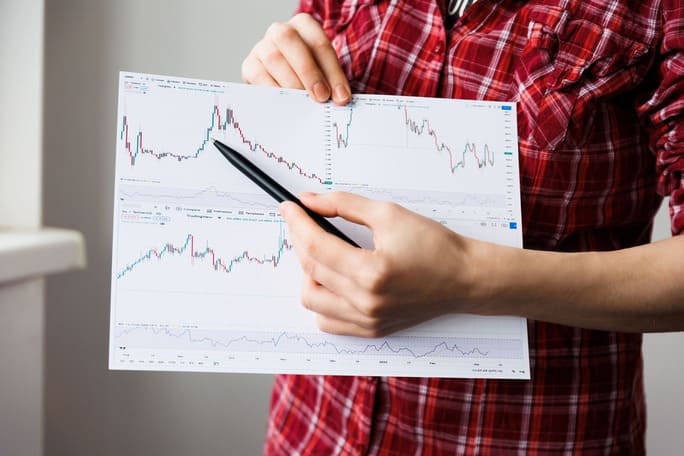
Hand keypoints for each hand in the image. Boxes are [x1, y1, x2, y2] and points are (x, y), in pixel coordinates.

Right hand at [242, 13, 351, 103]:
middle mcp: (280, 31)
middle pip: (290, 41)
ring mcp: (262, 47)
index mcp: (304, 25)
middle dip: (309, 71)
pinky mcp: (250, 66)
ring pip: (273, 58)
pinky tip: (286, 104)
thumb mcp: (322, 71)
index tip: (341, 97)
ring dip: (292, 83)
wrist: (282, 79)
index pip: (319, 44)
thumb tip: (339, 100)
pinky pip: (258, 76)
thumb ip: (330, 81)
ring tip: (304, 103)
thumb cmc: (307, 74)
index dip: (333, 72)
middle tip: (321, 97)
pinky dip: (274, 91)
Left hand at [280, 192, 490, 337]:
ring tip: (321, 253)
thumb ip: (344, 205)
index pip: (316, 247)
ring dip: (308, 273)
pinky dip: (321, 301)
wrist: (464, 278)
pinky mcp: (371, 330)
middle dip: (300, 241)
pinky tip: (332, 280)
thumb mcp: (389, 214)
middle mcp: (366, 302)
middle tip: (303, 222)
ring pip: (312, 301)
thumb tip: (310, 200)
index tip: (289, 208)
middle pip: (310, 271)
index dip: (297, 223)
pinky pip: (327, 321)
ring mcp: (367, 321)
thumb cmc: (435, 246)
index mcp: (371, 273)